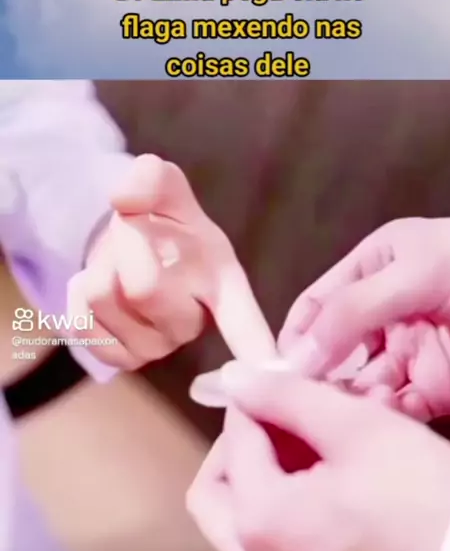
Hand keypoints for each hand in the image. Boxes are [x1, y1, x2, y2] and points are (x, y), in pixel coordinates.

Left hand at [67, 155, 275, 369]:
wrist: (130, 244)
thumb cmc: (164, 221)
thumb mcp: (164, 185)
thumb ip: (151, 177)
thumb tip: (125, 198)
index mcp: (224, 283)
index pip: (245, 324)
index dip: (257, 350)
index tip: (270, 373)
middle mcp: (196, 323)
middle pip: (144, 288)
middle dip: (126, 243)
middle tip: (134, 231)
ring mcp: (158, 346)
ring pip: (101, 299)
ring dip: (100, 265)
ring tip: (122, 260)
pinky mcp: (122, 358)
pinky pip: (79, 323)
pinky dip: (77, 293)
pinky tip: (104, 286)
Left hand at [188, 370, 449, 550]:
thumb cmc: (423, 499)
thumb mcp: (358, 429)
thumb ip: (287, 397)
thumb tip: (236, 377)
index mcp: (261, 516)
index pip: (234, 433)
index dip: (259, 393)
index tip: (287, 375)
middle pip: (220, 482)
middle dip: (251, 436)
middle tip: (286, 411)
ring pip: (248, 503)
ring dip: (276, 458)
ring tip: (326, 429)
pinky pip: (277, 525)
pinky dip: (295, 488)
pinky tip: (340, 459)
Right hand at [278, 217, 449, 418]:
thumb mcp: (410, 273)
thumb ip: (351, 310)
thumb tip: (299, 355)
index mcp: (370, 272)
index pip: (315, 308)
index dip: (294, 338)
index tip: (277, 373)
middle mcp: (383, 316)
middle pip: (335, 354)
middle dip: (322, 379)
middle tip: (312, 402)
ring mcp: (410, 353)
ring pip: (364, 386)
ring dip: (356, 400)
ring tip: (364, 404)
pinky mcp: (436, 389)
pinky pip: (400, 409)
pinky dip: (390, 416)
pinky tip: (391, 413)